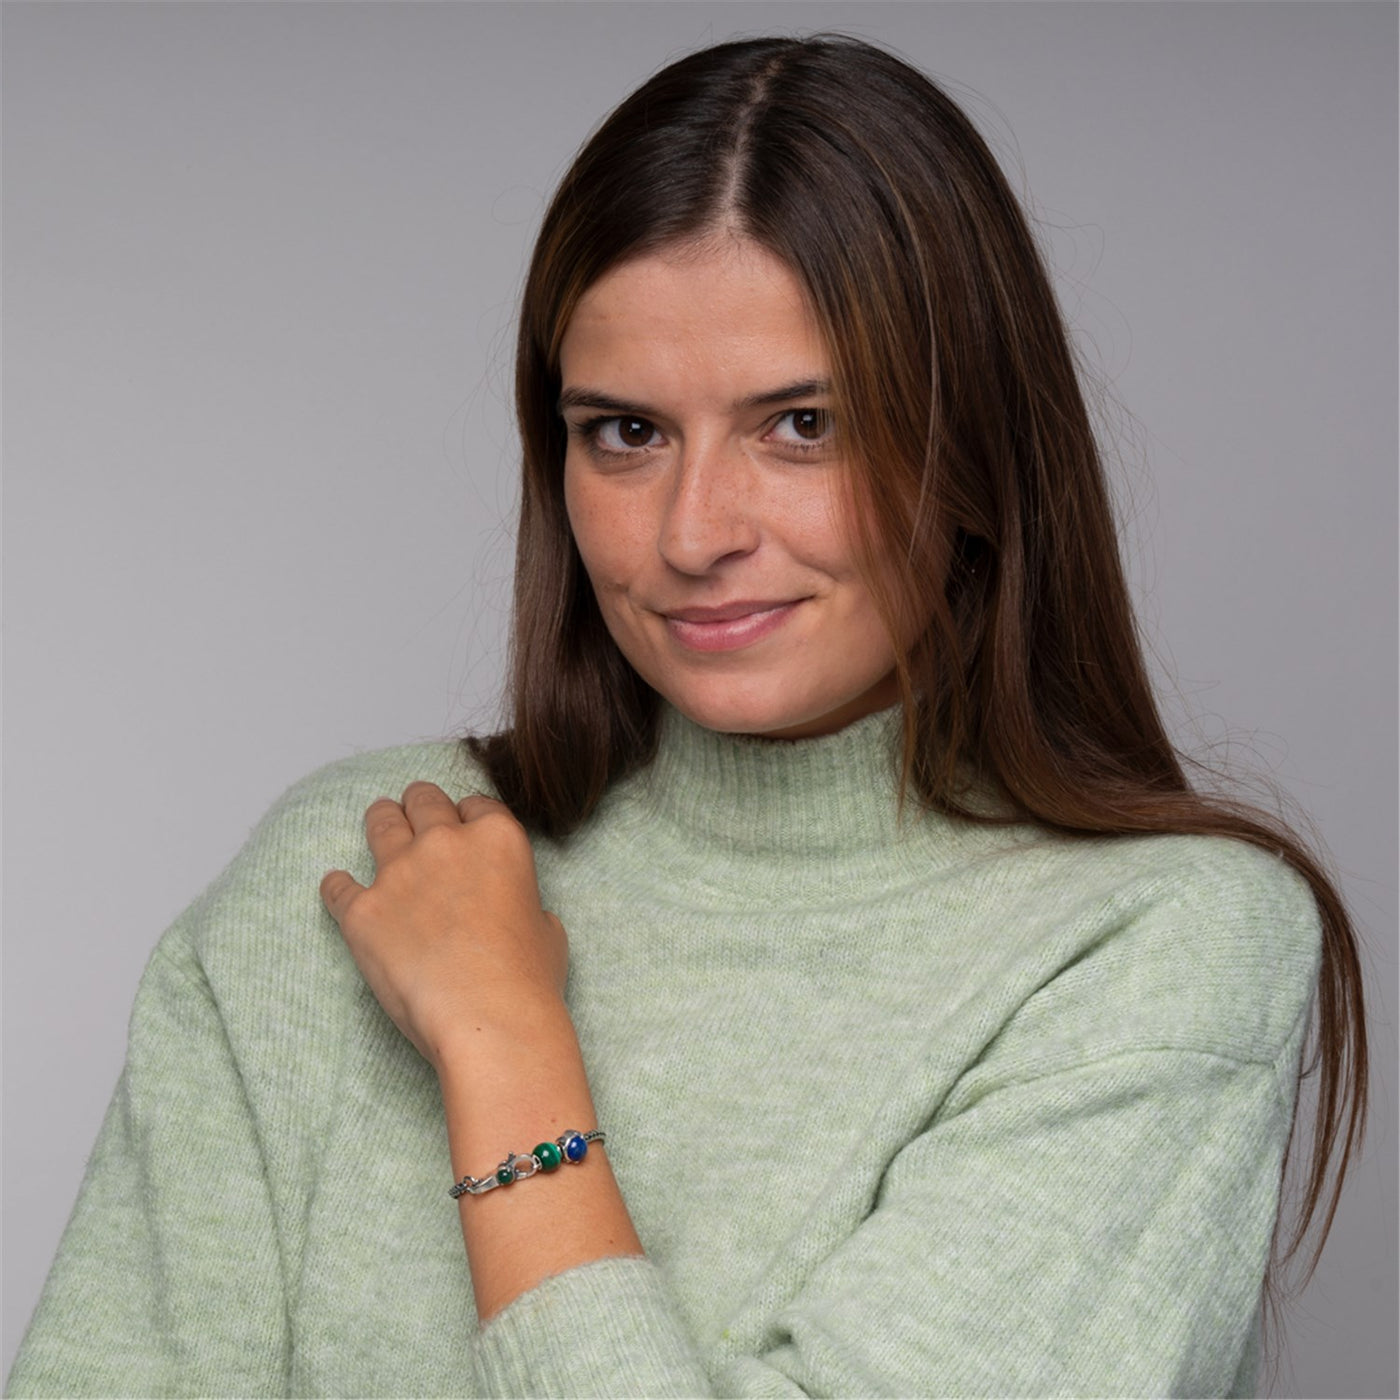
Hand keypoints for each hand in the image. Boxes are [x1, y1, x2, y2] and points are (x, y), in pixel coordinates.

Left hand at [320, 783, 568, 1071]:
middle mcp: (446, 842)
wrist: (487, 1018)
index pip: (476, 805)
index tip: (463, 827)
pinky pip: (338, 886)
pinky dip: (338, 886)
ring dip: (381, 821)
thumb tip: (517, 912)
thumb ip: (526, 904)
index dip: (468, 816)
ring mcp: (399, 873)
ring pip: (380, 822)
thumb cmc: (526, 980)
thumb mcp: (547, 928)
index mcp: (498, 839)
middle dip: (420, 805)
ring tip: (379, 820)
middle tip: (415, 813)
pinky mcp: (362, 911)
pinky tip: (337, 885)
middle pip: (424, 800)